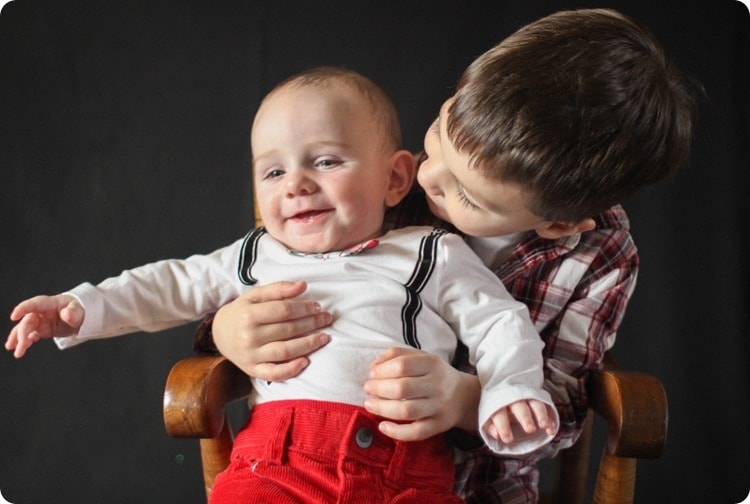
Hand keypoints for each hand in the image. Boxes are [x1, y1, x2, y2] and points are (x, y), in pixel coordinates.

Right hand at [5, 294, 83, 357]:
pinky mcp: (42, 330)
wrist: (80, 316)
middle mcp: (41, 312)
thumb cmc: (78, 309)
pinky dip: (25, 343)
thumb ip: (73, 312)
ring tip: (11, 348)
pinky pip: (31, 336)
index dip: (23, 309)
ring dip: (18, 339)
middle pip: (28, 320)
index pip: (34, 304)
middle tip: (22, 343)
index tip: (14, 316)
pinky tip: (20, 350)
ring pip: (26, 329)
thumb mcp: (79, 310)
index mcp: (49, 303)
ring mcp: (41, 322)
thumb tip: (66, 314)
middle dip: (23, 332)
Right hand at [212, 281, 331, 380]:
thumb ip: (279, 289)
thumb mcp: (255, 295)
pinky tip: (306, 361)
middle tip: (327, 318)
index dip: (304, 308)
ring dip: (308, 345)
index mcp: (249, 314)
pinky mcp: (253, 370)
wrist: (220, 333)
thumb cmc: (242, 311)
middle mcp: (249, 336)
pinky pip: (274, 373)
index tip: (317, 306)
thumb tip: (303, 285)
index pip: (284, 310)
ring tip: (324, 337)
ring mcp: (251, 355)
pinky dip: (291, 370)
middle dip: (311, 323)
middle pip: (287, 329)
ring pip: (285, 351)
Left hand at [363, 346, 480, 441]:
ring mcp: (438, 407)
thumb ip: (396, 355)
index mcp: (432, 364)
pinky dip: (396, 432)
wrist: (463, 396)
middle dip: (379, 389)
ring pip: (407, 411)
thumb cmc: (433, 374)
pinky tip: (382, 426)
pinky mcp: (437, 426)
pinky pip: (416, 433)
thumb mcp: (420, 356)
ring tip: (369, 404)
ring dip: (382, 409)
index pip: (403, 365)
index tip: (372, 374)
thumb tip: (373, 367)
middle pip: (402, 388)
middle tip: (367, 389)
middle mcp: (437, 385)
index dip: (382, 370)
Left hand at [486, 399, 557, 443]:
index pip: (500, 413)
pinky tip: (551, 429)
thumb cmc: (496, 407)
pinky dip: (550, 417)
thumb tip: (496, 435)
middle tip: (529, 430)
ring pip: (536, 404)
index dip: (503, 426)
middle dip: (525, 417)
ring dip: (541, 415)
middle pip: (520, 406)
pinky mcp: (539, 399)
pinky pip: (547, 407)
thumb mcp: (489, 416)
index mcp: (498, 402)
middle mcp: (514, 398)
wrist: (505, 386)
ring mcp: (528, 397)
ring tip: (544, 426)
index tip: (507, 439)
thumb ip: (490, 427)